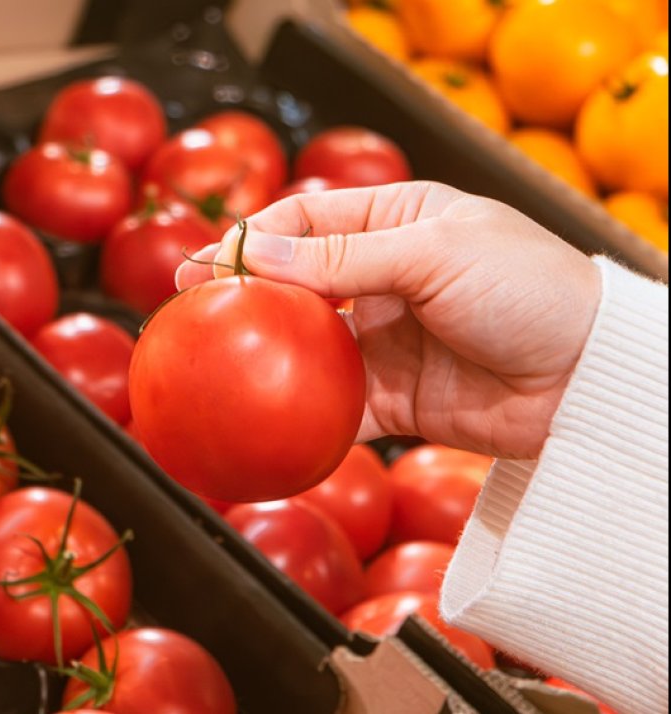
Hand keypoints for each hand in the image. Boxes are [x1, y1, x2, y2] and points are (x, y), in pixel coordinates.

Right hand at [175, 182, 601, 459]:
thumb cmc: (532, 290)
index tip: (202, 269)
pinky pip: (335, 410)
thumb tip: (256, 255)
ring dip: (264, 362)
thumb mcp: (437, 253)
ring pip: (306, 350)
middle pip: (293, 287)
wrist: (590, 378)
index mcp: (395, 222)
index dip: (248, 242)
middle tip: (189, 320)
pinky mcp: (395, 400)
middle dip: (242, 302)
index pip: (303, 223)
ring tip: (214, 374)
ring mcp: (385, 341)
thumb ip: (344, 260)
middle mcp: (383, 278)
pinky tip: (266, 426)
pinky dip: (303, 420)